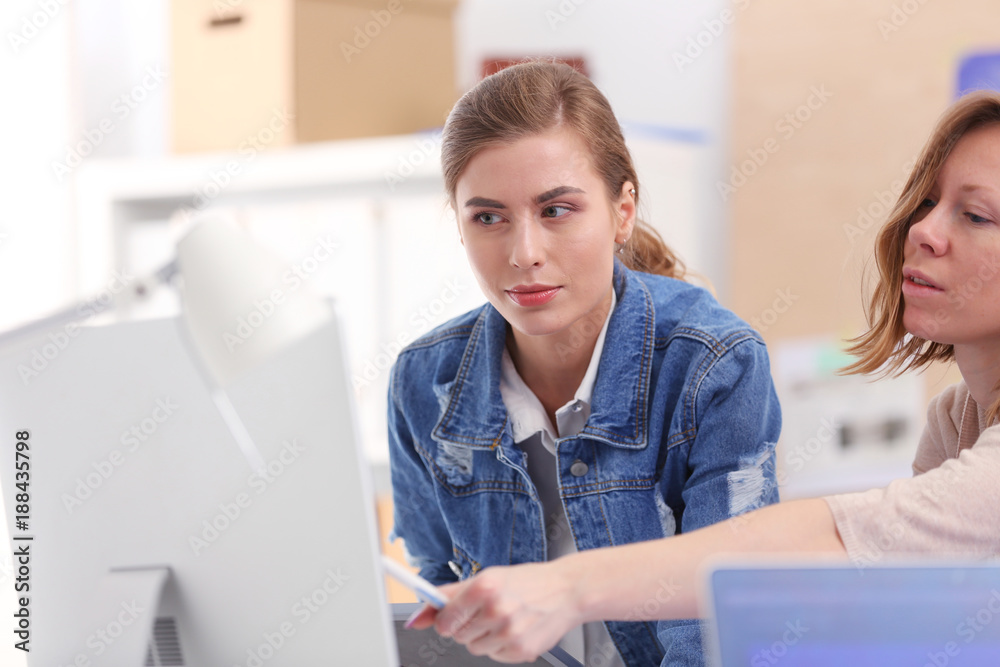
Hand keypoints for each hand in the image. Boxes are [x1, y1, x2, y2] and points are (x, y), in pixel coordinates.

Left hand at [407, 561, 583, 663]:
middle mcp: (497, 610)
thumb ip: (448, 597)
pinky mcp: (521, 651)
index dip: (446, 620)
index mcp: (484, 587)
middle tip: (487, 611)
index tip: (451, 617)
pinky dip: (500, 646)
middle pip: (458, 636)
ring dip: (483, 636)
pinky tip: (515, 630)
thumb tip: (416, 619)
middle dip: (467, 625)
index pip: (445, 620)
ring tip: (503, 619)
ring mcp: (510, 633)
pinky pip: (494, 656)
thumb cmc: (525, 582)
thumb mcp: (486, 578)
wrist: (566, 591)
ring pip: (474, 648)